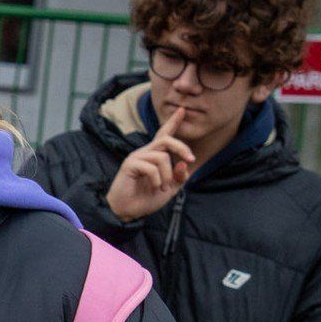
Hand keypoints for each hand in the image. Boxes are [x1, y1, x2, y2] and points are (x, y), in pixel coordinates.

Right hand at [104, 106, 194, 221]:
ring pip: (162, 157)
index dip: (173, 122)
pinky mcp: (130, 164)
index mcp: (154, 156)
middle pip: (166, 139)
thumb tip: (184, 163)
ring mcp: (136, 157)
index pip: (164, 135)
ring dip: (167, 175)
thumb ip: (179, 176)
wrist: (128, 212)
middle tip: (191, 159)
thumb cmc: (146, 199)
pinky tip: (154, 187)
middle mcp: (145, 153)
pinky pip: (152, 168)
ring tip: (162, 188)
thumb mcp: (170, 188)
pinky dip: (157, 180)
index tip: (182, 109)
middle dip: (182, 147)